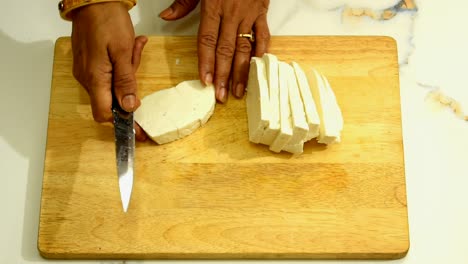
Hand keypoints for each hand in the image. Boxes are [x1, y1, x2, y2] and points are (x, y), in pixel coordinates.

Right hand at [71, 2, 147, 140]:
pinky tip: (128, 47)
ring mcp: (86, 71)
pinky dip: (121, 65)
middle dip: (128, 87)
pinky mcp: (89, 64)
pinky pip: (108, 73)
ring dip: (127, 72)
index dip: (122, 124)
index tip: (139, 130)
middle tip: (134, 60)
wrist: (93, 0)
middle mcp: (87, 79)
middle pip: (111, 100)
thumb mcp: (123, 52)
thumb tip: (130, 107)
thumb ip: (126, 82)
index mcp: (94, 78)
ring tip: (132, 48)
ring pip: (112, 85)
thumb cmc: (107, 20)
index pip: (104, 114)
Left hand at [160, 0, 270, 101]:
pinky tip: (257, 71)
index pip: (208, 41)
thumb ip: (183, 2)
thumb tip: (166, 18)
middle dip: (223, 75)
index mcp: (213, 7)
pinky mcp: (262, 13)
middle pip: (226, 50)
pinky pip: (263, 36)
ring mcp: (249, 15)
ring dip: (242, 71)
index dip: (206, 62)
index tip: (205, 81)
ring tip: (238, 91)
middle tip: (220, 96)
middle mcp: (232, 14)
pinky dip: (261, 54)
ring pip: (245, 48)